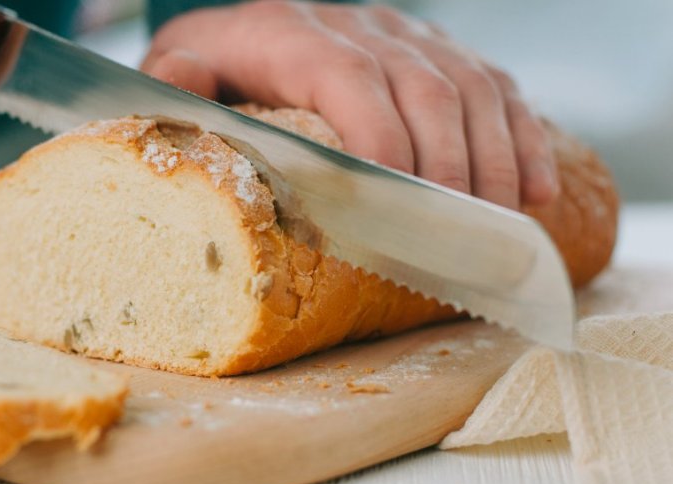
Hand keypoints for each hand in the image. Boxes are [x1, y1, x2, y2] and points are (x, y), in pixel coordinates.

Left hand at [142, 0, 558, 207]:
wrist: (243, 36)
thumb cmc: (210, 73)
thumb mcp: (172, 76)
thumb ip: (174, 81)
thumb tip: (186, 82)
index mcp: (287, 33)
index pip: (345, 76)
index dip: (378, 136)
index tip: (394, 202)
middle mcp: (356, 25)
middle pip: (422, 86)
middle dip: (445, 165)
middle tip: (455, 235)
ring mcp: (404, 36)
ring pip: (471, 86)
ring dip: (493, 159)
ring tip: (498, 225)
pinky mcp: (436, 52)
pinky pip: (497, 87)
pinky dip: (523, 139)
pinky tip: (534, 191)